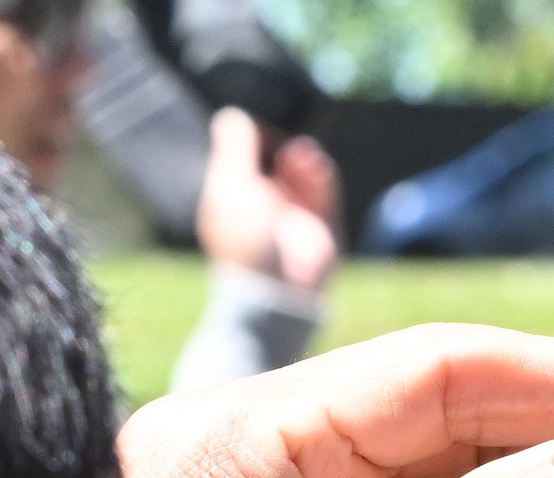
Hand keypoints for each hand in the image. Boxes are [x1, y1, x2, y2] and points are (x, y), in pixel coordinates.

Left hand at [196, 107, 338, 291]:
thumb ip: (234, 145)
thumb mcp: (230, 184)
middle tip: (279, 136)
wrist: (282, 287)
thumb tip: (234, 113)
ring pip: (299, 166)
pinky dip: (319, 171)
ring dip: (300, 154)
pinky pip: (323, 184)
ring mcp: (293, 210)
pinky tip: (312, 165)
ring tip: (299, 155)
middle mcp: (262, 200)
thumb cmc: (247, 239)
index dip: (248, 134)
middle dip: (278, 140)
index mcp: (232, 194)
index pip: (240, 152)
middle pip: (272, 154)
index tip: (252, 126)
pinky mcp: (321, 219)